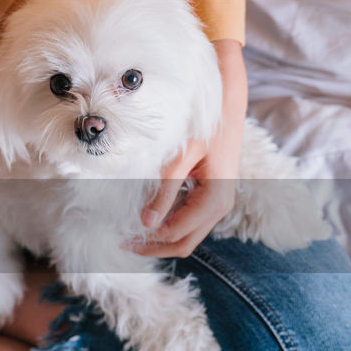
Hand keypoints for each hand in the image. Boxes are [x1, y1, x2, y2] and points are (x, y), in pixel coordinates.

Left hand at [132, 40, 247, 258]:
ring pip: (187, 234)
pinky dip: (168, 224)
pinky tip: (147, 217)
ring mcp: (217, 204)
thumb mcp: (181, 156)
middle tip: (123, 243)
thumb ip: (165, 191)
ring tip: (131, 233)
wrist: (227, 104)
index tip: (122, 236)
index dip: (149, 239)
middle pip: (184, 243)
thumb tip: (146, 223)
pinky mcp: (210, 198)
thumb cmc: (204, 125)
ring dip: (160, 237)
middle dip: (154, 247)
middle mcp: (220, 208)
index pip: (177, 232)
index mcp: (215, 199)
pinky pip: (189, 220)